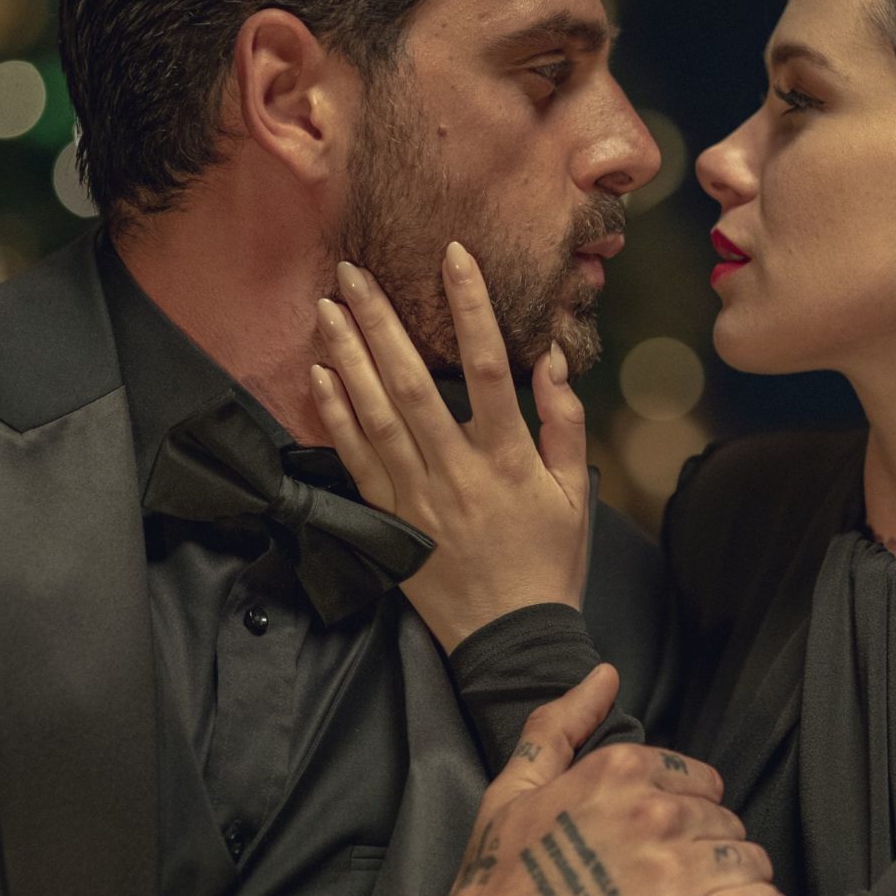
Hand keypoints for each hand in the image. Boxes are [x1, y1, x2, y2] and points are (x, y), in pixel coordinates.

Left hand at [310, 244, 589, 650]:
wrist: (512, 637)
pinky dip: (335, 417)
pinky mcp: (391, 521)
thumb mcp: (576, 493)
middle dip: (381, 322)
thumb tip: (553, 358)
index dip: (471, 308)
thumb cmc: (550, 561)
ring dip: (348, 358)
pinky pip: (355, 461)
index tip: (454, 258)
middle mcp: (456, 470)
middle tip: (354, 272)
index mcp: (508, 458)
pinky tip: (320, 376)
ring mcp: (417, 496)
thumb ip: (564, 423)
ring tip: (327, 308)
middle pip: (412, 383)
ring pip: (375, 416)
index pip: (490, 367)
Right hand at [435, 663, 796, 895]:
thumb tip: (605, 675)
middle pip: (727, 823)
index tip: (663, 846)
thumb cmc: (499, 885)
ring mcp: (677, 876)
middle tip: (673, 887)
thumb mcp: (513, 791)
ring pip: (752, 863)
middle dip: (707, 852)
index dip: (686, 815)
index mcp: (619, 772)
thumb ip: (560, 725)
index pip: (702, 781)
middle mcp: (654, 815)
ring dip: (736, 887)